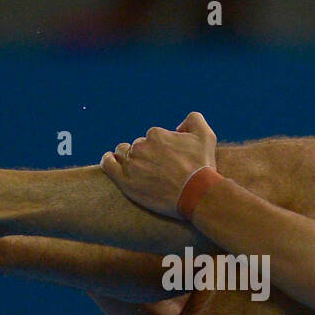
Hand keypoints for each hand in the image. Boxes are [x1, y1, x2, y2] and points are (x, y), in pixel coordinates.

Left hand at [100, 112, 217, 217]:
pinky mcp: (125, 182)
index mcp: (156, 134)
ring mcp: (132, 164)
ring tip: (140, 169)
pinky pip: (108, 165)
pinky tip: (110, 160)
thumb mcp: (206, 136)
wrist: (197, 194)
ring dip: (129, 158)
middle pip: (138, 146)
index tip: (168, 160)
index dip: (161, 148)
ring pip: (123, 154)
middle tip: (159, 169)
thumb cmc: (202, 166)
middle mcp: (141, 146)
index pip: (152, 137)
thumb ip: (193, 120)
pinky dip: (108, 160)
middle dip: (146, 154)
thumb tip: (178, 126)